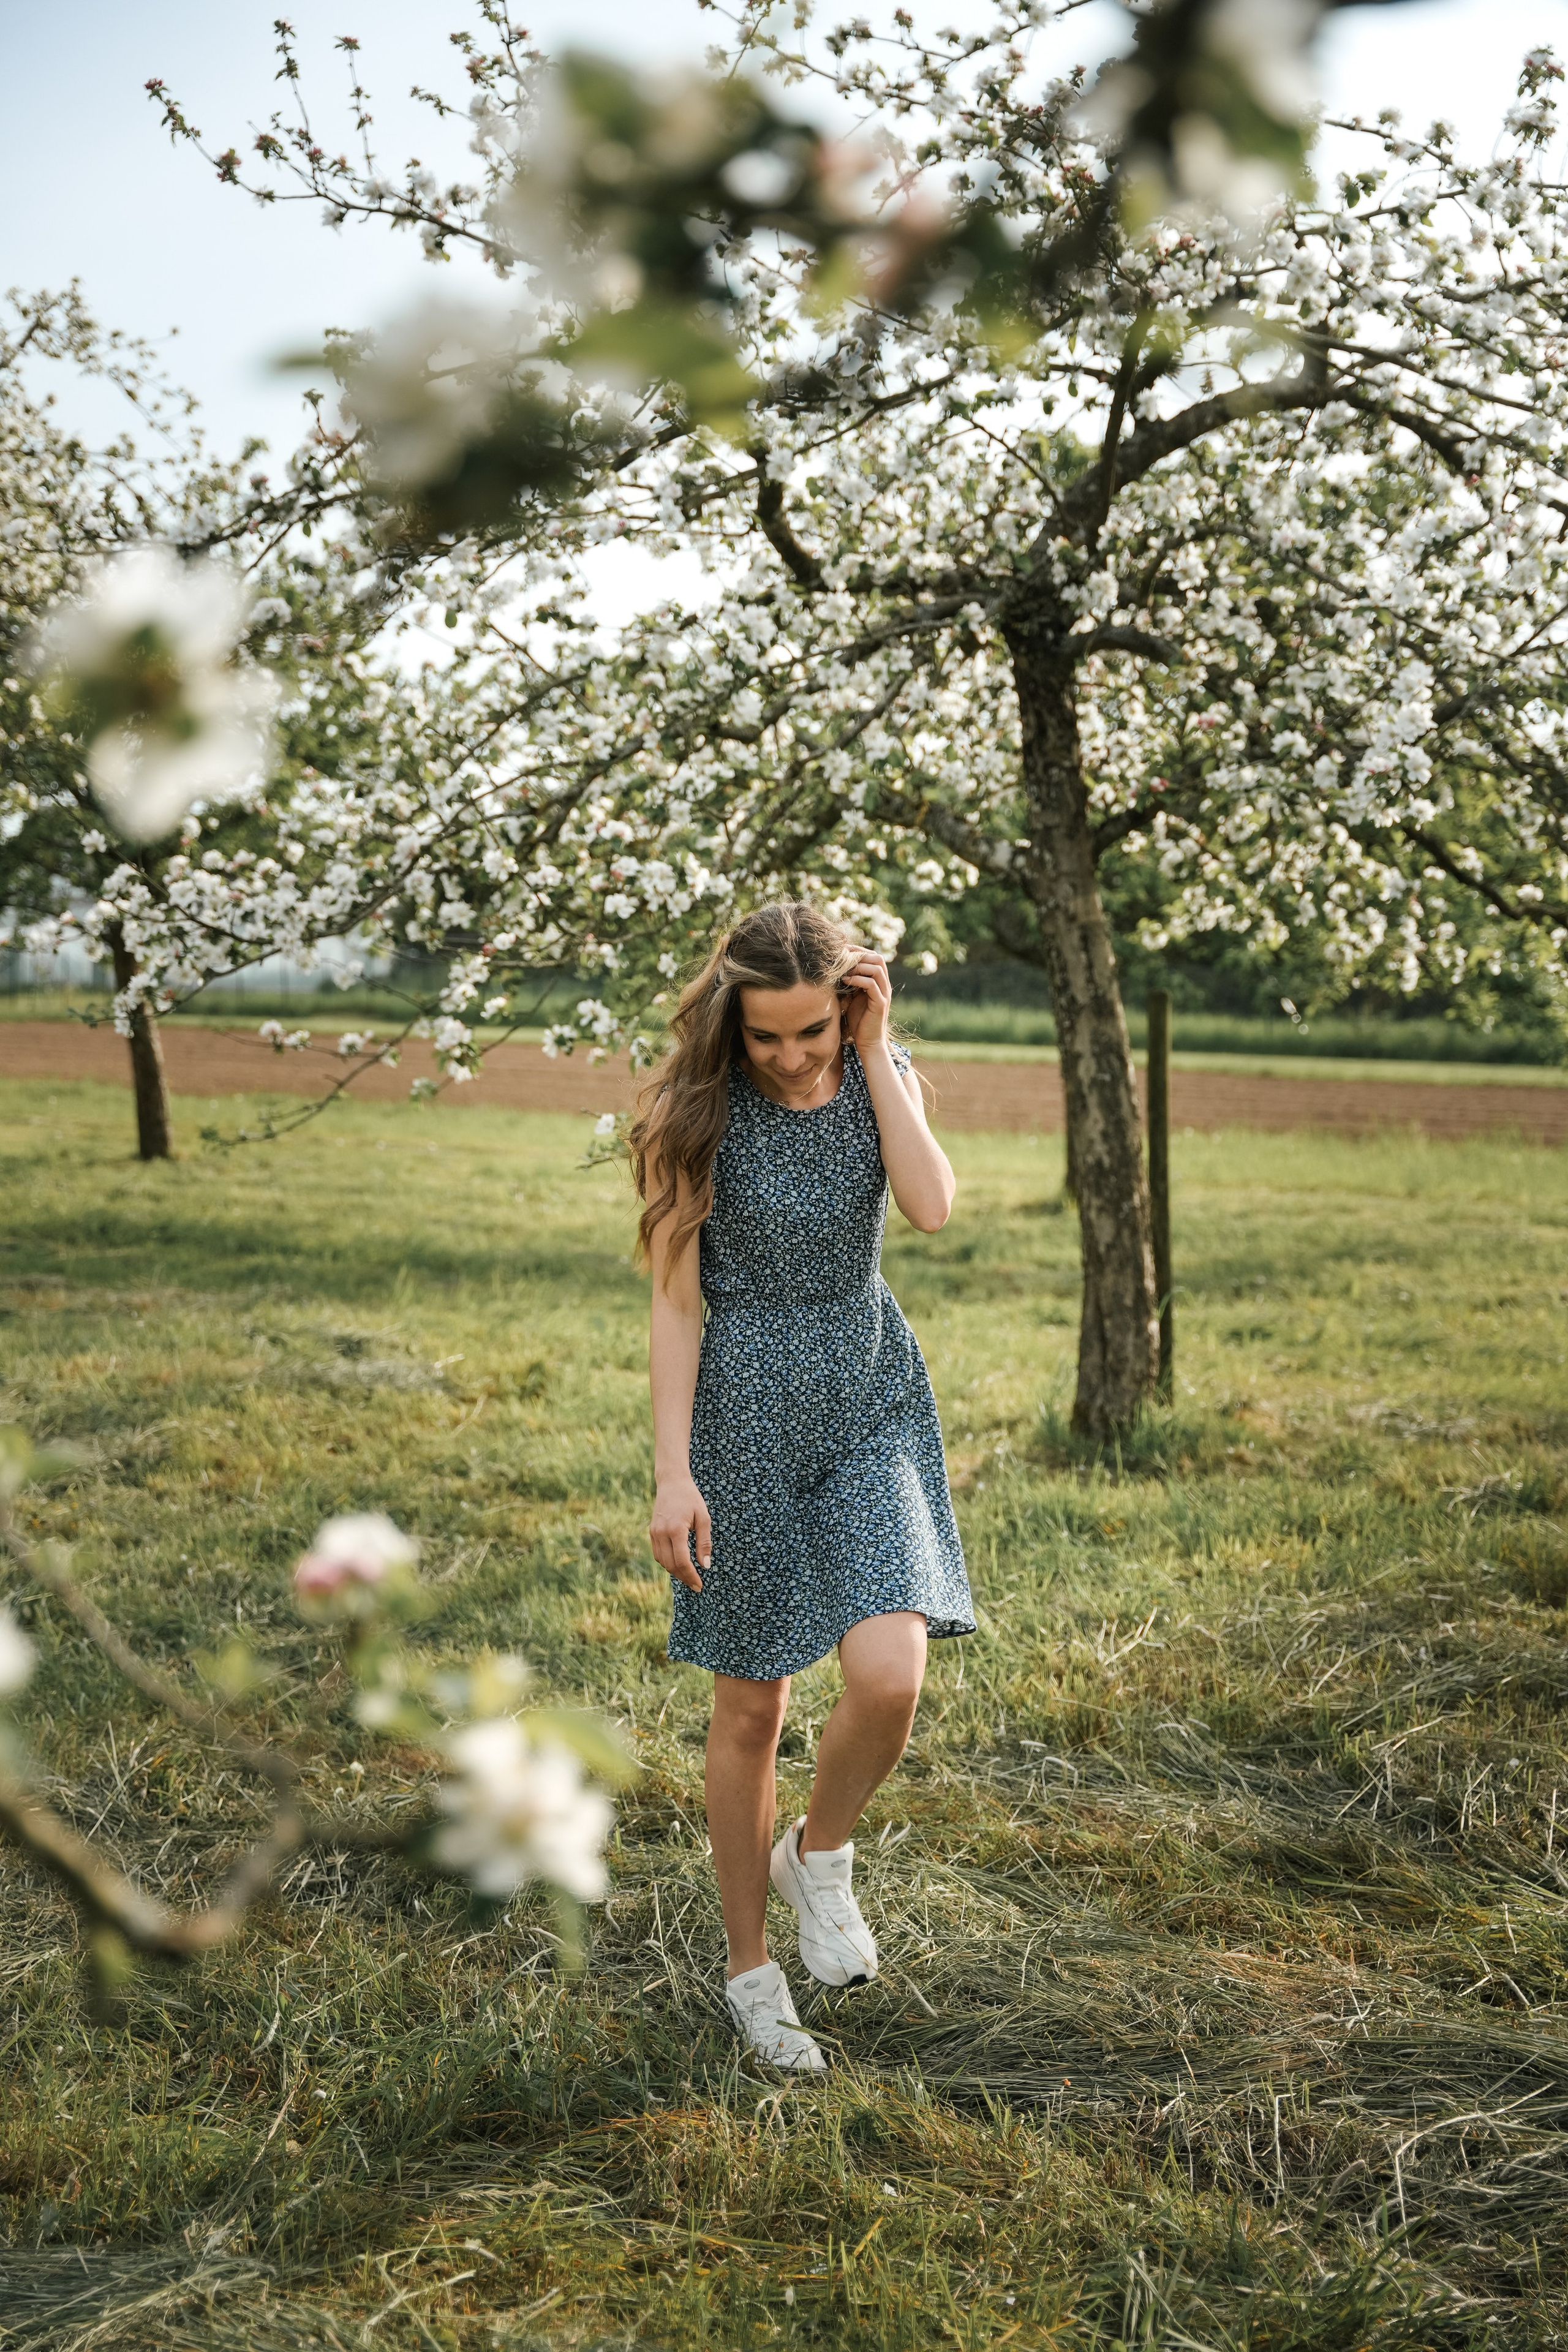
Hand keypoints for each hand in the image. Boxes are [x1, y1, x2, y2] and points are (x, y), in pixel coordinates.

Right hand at [649, 1474, 709, 1591]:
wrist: (672, 1482)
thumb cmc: (691, 1498)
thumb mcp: (704, 1518)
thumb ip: (704, 1542)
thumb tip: (705, 1565)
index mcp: (676, 1529)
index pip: (682, 1561)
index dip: (691, 1576)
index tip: (700, 1585)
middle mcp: (661, 1533)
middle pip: (670, 1565)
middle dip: (684, 1577)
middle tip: (696, 1585)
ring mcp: (654, 1533)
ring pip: (662, 1561)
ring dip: (675, 1571)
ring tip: (689, 1575)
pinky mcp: (652, 1532)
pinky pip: (658, 1554)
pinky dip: (667, 1562)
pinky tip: (678, 1563)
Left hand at [841, 951, 892, 1052]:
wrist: (867, 1042)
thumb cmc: (858, 1020)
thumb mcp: (852, 997)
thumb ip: (850, 983)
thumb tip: (835, 969)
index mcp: (879, 982)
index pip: (874, 957)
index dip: (859, 950)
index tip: (842, 950)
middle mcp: (884, 985)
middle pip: (878, 958)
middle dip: (860, 954)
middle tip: (843, 956)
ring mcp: (884, 994)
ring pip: (876, 969)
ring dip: (858, 966)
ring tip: (843, 969)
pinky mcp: (880, 1003)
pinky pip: (871, 984)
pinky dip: (858, 980)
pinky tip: (845, 981)